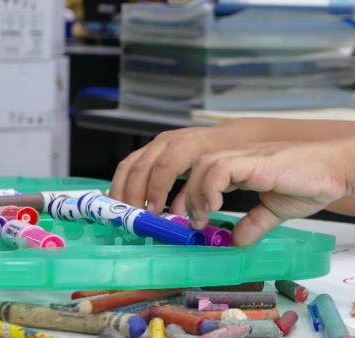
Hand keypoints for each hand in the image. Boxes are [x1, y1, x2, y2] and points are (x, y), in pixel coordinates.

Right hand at [109, 126, 236, 213]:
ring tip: (125, 213)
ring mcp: (158, 143)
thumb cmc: (230, 157)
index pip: (166, 166)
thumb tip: (178, 216)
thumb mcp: (221, 175)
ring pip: (130, 164)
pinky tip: (124, 202)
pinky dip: (123, 184)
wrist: (231, 137)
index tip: (153, 212)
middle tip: (136, 218)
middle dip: (134, 194)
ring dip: (123, 191)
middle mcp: (171, 140)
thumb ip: (200, 195)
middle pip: (142, 166)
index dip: (156, 190)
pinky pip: (130, 164)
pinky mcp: (152, 148)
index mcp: (191, 144)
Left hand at [180, 140, 350, 245]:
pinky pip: (221, 168)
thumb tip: (236, 242)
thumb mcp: (276, 210)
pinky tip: (214, 207)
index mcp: (245, 167)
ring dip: (196, 192)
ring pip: (204, 163)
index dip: (192, 194)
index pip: (206, 173)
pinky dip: (211, 187)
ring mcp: (249, 157)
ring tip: (201, 217)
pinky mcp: (258, 161)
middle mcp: (242, 158)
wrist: (339, 169)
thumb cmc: (313, 183)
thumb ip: (255, 223)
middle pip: (198, 165)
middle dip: (187, 194)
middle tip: (192, 223)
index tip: (191, 220)